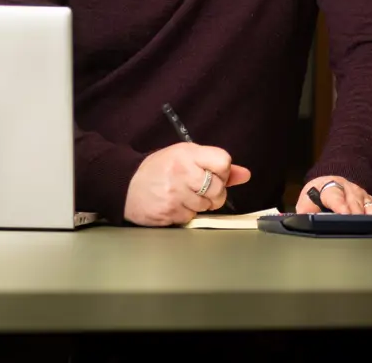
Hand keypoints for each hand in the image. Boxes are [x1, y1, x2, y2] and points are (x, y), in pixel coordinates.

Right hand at [124, 143, 251, 226]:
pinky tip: (175, 204)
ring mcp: (175, 194)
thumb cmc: (160, 168)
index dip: (223, 172)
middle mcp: (182, 172)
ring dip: (200, 204)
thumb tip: (246, 175)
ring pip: (207, 205)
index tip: (215, 174)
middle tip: (201, 189)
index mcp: (188, 153)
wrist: (125, 184)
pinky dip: (187, 213)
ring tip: (184, 195)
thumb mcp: (187, 157)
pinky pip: (192, 217)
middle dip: (215, 193)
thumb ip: (217, 165)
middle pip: (218, 188)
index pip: (223, 162)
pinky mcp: (169, 212)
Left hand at [296, 176, 371, 232]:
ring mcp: (361, 195)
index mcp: (329, 187)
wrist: (329, 182)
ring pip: (370, 205)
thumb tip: (304, 223)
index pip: (335, 195)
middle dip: (360, 213)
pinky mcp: (370, 202)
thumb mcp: (305, 203)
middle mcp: (348, 189)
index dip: (340, 205)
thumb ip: (304, 213)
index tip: (345, 214)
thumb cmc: (316, 197)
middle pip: (355, 201)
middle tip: (364, 225)